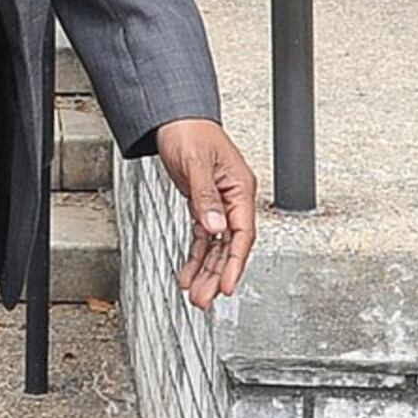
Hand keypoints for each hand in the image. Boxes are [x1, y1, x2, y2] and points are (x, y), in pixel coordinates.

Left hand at [147, 118, 259, 307]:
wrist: (175, 117)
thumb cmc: (189, 131)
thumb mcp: (196, 163)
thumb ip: (205, 196)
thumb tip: (216, 227)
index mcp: (240, 188)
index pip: (242, 233)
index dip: (235, 262)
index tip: (227, 286)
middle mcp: (233, 199)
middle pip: (229, 246)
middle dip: (217, 275)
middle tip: (204, 300)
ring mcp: (219, 204)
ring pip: (216, 247)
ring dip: (206, 271)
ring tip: (196, 296)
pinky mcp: (203, 206)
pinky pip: (203, 238)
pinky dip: (195, 256)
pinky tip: (187, 273)